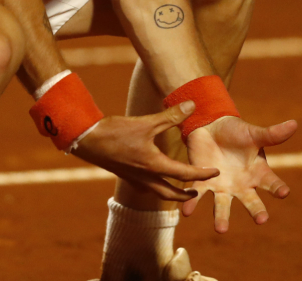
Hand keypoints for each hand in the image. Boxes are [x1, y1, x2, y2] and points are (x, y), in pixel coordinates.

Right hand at [72, 101, 219, 201]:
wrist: (87, 140)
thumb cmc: (115, 131)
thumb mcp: (146, 122)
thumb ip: (171, 116)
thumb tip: (192, 105)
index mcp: (154, 165)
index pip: (184, 174)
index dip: (202, 174)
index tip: (215, 172)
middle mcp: (145, 177)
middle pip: (171, 194)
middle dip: (186, 195)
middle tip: (198, 192)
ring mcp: (134, 178)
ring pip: (157, 193)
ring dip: (171, 194)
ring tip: (180, 190)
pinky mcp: (125, 175)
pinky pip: (145, 187)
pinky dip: (155, 187)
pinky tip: (155, 180)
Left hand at [182, 116, 296, 232]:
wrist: (211, 127)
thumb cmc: (237, 132)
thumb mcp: (254, 133)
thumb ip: (271, 134)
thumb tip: (294, 123)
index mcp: (258, 173)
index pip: (272, 183)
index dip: (278, 188)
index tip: (284, 192)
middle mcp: (242, 185)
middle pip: (250, 200)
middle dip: (256, 210)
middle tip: (261, 220)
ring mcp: (223, 187)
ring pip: (223, 204)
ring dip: (222, 216)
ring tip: (221, 229)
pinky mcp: (203, 182)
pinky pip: (197, 194)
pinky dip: (192, 202)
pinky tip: (186, 211)